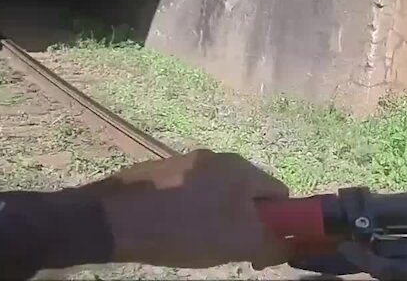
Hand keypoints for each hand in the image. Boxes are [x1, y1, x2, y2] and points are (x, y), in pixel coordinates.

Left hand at [80, 149, 290, 268]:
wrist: (115, 219)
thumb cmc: (185, 229)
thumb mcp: (237, 243)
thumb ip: (272, 243)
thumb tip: (291, 244)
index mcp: (242, 169)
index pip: (280, 195)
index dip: (279, 223)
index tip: (262, 247)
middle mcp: (219, 158)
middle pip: (248, 194)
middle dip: (245, 223)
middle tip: (229, 248)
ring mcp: (187, 163)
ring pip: (218, 195)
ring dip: (217, 219)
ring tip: (197, 242)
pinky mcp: (161, 172)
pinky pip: (190, 195)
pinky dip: (190, 213)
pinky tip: (174, 231)